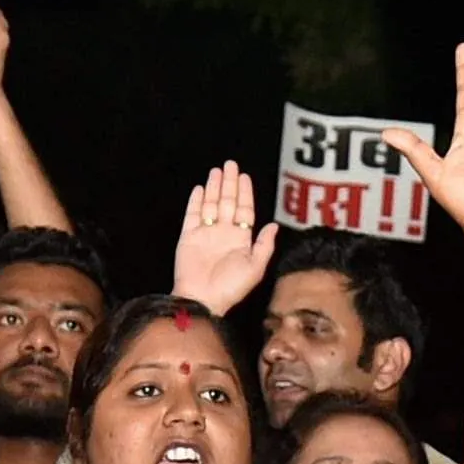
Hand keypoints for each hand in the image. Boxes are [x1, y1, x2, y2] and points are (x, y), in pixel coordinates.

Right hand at [167, 161, 273, 306]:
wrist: (202, 298)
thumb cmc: (230, 288)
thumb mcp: (255, 268)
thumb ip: (265, 245)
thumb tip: (274, 225)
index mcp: (240, 239)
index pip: (244, 210)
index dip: (245, 193)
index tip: (245, 177)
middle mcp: (223, 233)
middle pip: (228, 202)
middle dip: (230, 183)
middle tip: (231, 164)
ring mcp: (206, 234)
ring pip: (211, 204)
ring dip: (214, 187)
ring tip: (217, 170)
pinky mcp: (189, 236)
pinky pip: (193, 214)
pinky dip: (196, 201)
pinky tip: (200, 188)